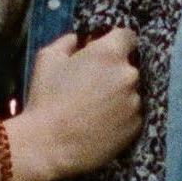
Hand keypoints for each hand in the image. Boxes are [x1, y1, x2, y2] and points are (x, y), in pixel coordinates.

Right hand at [2, 22, 140, 180]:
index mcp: (109, 53)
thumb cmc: (45, 98)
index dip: (116, 42)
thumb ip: (67, 41)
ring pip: (131, 92)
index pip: (128, 36)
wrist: (48, 144)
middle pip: (129, 66)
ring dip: (118, 95)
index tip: (104, 53)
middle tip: (93, 85)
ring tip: (94, 108)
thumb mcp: (47, 59)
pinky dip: (120, 116)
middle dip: (114, 71)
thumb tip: (79, 39)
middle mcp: (129, 75)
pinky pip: (131, 114)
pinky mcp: (136, 126)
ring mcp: (135, 102)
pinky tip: (100, 123)